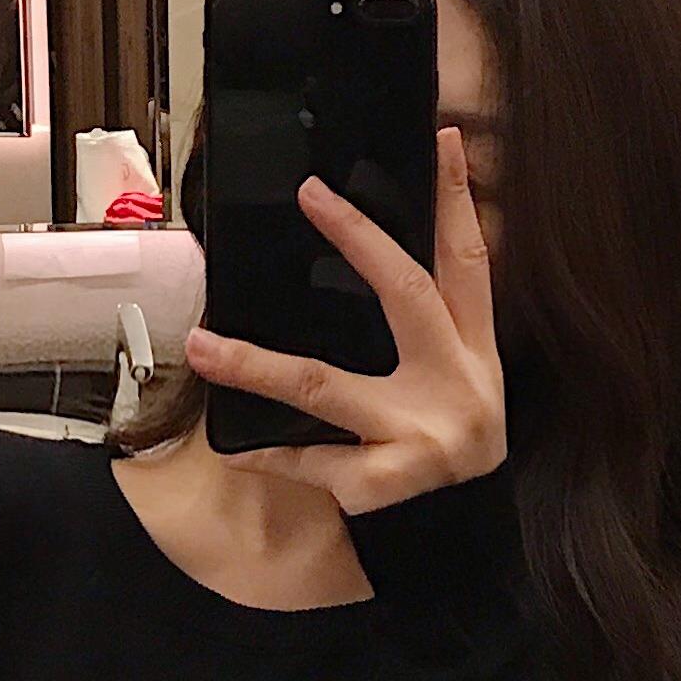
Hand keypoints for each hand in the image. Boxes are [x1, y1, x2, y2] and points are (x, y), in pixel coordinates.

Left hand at [183, 127, 503, 513]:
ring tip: (205, 346)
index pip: (470, 261)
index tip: (446, 139)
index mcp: (475, 351)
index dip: (460, 200)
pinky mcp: (390, 482)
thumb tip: (363, 256)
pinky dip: (272, 454)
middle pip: (408, 293)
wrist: (467, 541)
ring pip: (327, 387)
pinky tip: (235, 449)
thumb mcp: (453, 385)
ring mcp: (424, 434)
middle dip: (359, 239)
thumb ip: (422, 330)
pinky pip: (313, 460)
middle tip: (313, 194)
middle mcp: (457, 383)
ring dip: (258, 364)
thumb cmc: (445, 449)